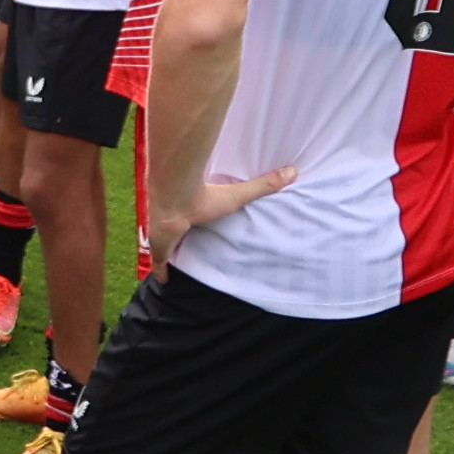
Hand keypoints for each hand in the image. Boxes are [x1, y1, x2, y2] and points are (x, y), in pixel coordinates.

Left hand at [139, 166, 296, 273]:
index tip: (196, 224)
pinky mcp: (160, 250)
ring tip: (177, 264)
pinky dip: (161, 273)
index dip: (193, 222)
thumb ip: (263, 185)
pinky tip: (165, 282)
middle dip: (179, 238)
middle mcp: (176, 223)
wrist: (174, 199)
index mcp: (191, 210)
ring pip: (165, 247)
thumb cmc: (205, 196)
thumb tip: (293, 171)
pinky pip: (160, 265)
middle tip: (186, 247)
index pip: (191, 218)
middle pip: (177, 233)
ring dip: (170, 253)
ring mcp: (165, 236)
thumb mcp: (238, 195)